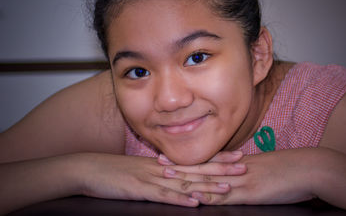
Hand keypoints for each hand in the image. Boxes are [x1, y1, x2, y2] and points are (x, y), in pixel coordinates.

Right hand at [76, 153, 245, 206]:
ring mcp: (150, 178)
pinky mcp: (139, 189)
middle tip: (242, 167)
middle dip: (220, 169)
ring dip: (205, 186)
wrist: (89, 169)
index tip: (236, 156)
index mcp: (163, 163)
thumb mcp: (140, 169)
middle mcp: (161, 168)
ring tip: (227, 188)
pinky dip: (179, 200)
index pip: (194, 159)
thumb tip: (177, 175)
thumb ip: (159, 172)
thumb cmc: (114, 171)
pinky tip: (194, 203)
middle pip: (195, 168)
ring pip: (183, 183)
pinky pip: (162, 196)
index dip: (216, 158)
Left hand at [161, 149, 315, 204]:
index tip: (173, 156)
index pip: (210, 160)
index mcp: (240, 163)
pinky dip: (209, 196)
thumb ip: (249, 171)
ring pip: (209, 180)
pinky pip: (226, 195)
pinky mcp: (251, 193)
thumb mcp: (267, 168)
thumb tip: (238, 173)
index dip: (190, 159)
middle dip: (180, 166)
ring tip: (167, 177)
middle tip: (158, 163)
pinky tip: (195, 197)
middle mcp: (236, 170)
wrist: (310, 168)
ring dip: (187, 179)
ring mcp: (242, 181)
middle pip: (204, 167)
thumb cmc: (291, 168)